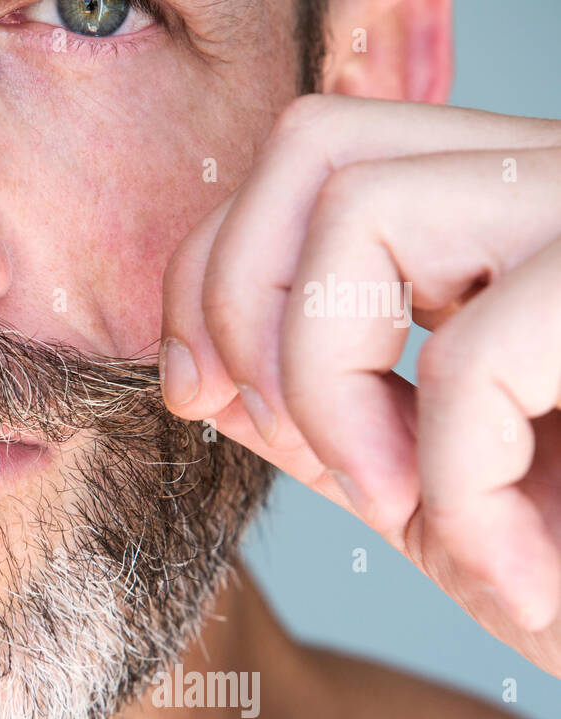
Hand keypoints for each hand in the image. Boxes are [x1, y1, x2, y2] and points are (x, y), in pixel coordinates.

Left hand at [161, 95, 560, 675]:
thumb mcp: (422, 486)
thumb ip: (317, 412)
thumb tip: (202, 366)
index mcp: (485, 225)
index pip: (302, 164)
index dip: (210, 270)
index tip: (195, 391)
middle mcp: (549, 186)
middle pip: (312, 142)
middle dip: (238, 300)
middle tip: (286, 441)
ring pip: (367, 207)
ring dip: (329, 388)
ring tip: (397, 500)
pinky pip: (482, 355)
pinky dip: (459, 489)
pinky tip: (510, 573)